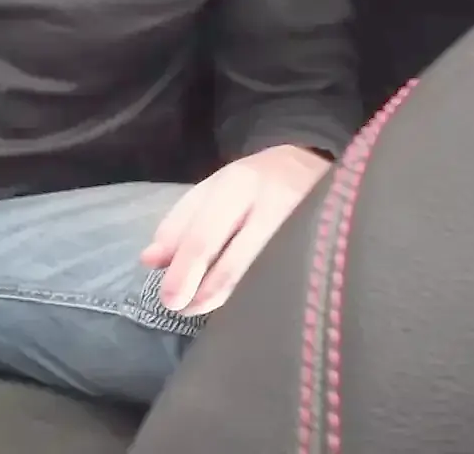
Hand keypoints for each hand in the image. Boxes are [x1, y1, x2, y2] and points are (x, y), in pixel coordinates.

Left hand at [140, 144, 331, 317]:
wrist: (316, 163)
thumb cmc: (252, 183)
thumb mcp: (211, 191)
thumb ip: (180, 223)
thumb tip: (150, 261)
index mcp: (238, 186)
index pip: (205, 237)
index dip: (184, 273)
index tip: (169, 300)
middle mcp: (273, 206)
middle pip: (234, 262)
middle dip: (203, 292)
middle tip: (182, 309)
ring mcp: (305, 229)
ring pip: (260, 276)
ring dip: (227, 297)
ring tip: (203, 307)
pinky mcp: (323, 248)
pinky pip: (285, 279)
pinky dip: (257, 294)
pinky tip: (241, 305)